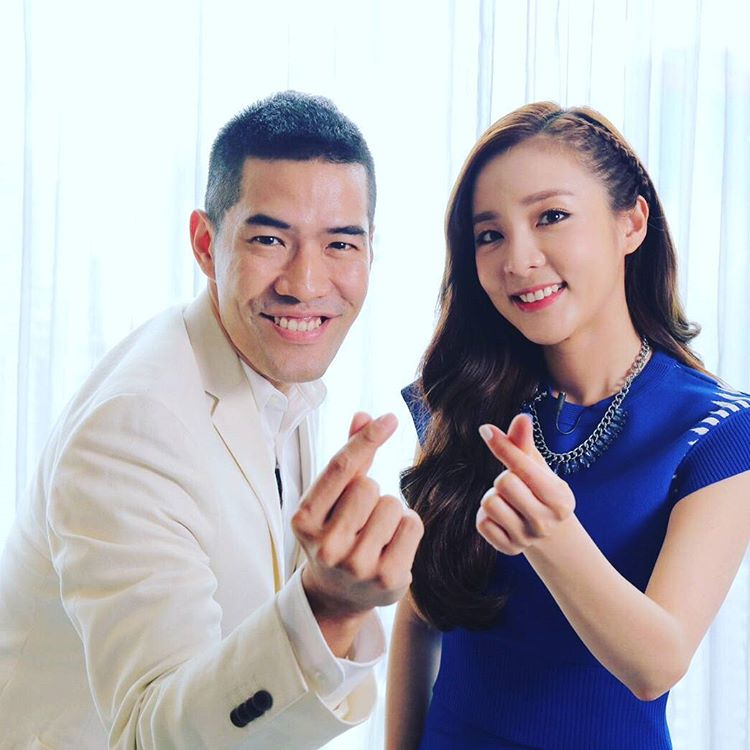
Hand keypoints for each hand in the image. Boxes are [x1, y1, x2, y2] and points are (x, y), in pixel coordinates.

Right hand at [292, 412, 423, 650]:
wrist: (337, 595)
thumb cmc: (335, 533)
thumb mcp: (330, 499)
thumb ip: (348, 459)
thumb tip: (363, 416)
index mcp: (303, 519)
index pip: (340, 467)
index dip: (366, 438)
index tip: (388, 419)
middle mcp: (326, 546)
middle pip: (369, 485)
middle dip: (372, 493)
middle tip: (360, 518)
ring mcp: (357, 566)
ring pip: (393, 504)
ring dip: (391, 511)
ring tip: (375, 533)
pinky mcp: (387, 578)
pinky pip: (412, 524)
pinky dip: (408, 527)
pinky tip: (392, 545)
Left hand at [476, 413, 574, 554]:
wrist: (550, 533)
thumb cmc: (540, 490)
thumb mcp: (538, 467)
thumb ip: (525, 444)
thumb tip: (521, 417)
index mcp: (559, 497)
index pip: (521, 467)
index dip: (502, 446)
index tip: (485, 429)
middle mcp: (545, 521)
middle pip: (502, 482)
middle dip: (503, 478)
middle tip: (516, 486)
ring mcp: (527, 538)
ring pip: (489, 503)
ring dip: (494, 497)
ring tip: (509, 501)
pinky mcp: (509, 549)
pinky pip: (482, 523)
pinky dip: (486, 516)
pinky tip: (502, 517)